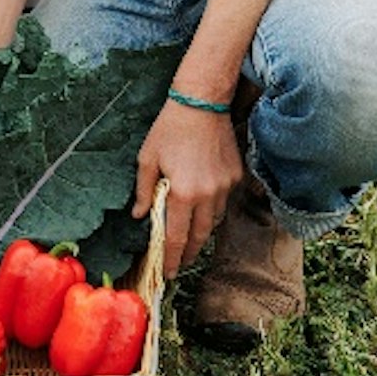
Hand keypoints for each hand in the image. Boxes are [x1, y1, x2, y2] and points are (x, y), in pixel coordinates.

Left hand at [132, 102, 243, 277]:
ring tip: (189, 236)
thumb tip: (140, 216)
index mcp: (183, 193)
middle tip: (180, 262)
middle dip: (189, 252)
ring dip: (202, 231)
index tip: (169, 273)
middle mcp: (208, 195)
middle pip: (200, 236)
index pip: (177, 238)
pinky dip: (213, 208)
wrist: (202, 101)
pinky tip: (202, 205)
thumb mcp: (148, 158)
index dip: (173, 259)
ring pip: (214, 221)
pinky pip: (224, 201)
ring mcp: (225, 186)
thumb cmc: (170, 128)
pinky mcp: (236, 176)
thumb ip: (144, 190)